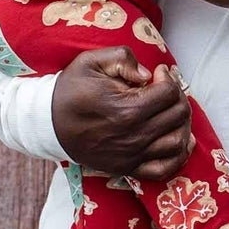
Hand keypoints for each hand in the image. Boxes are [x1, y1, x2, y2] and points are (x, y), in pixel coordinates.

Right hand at [51, 48, 192, 180]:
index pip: (169, 93)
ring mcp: (132, 155)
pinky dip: (177, 156)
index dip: (168, 77)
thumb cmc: (70, 90)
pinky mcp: (128, 168)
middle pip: (178, 115)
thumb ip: (123, 59)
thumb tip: (149, 75)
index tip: (157, 73)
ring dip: (181, 123)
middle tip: (164, 89)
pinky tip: (178, 139)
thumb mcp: (91, 62)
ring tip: (170, 111)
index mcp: (127, 109)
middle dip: (177, 96)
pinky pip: (165, 169)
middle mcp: (134, 136)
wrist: (47, 124)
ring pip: (178, 142)